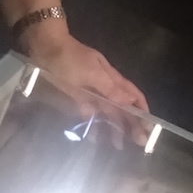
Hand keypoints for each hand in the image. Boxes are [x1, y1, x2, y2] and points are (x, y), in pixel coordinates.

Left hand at [22, 25, 149, 142]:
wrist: (43, 47)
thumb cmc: (69, 58)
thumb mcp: (91, 73)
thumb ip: (110, 89)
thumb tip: (130, 102)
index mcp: (111, 78)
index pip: (133, 96)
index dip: (142, 111)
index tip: (149, 128)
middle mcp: (103, 87)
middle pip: (121, 108)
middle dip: (131, 124)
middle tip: (138, 143)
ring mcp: (88, 93)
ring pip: (106, 113)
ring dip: (113, 128)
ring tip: (117, 145)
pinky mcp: (75, 98)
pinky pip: (88, 114)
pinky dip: (93, 124)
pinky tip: (94, 136)